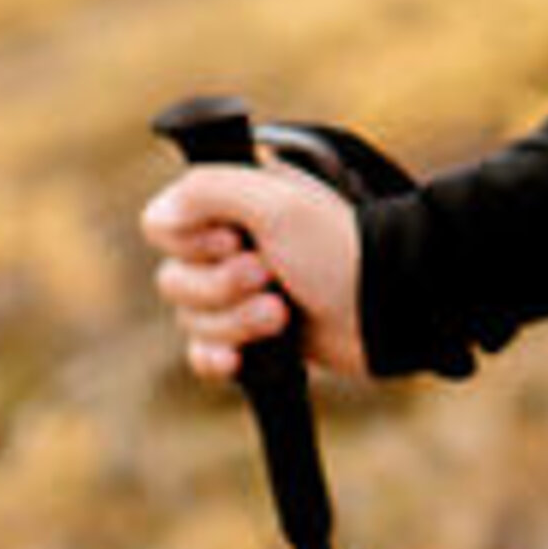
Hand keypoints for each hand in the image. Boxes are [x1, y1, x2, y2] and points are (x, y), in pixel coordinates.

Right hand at [141, 161, 367, 384]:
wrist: (386, 311)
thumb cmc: (342, 251)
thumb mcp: (278, 204)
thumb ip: (210, 190)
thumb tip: (161, 213)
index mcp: (235, 200)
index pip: (163, 223)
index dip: (191, 240)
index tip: (235, 239)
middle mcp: (232, 243)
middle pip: (173, 278)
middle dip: (221, 287)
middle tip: (270, 276)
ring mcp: (240, 292)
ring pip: (189, 320)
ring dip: (235, 321)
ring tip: (282, 314)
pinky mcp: (251, 335)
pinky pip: (202, 355)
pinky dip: (218, 358)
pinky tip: (240, 358)